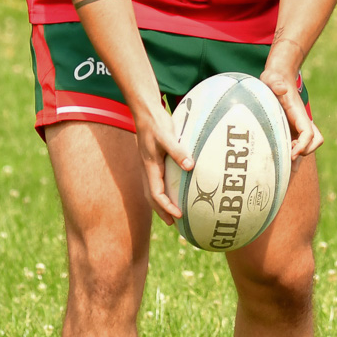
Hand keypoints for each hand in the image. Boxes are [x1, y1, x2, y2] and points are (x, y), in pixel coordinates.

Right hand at [134, 105, 193, 223]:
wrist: (146, 113)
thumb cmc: (156, 124)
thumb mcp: (167, 136)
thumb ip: (177, 151)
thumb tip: (190, 166)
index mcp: (150, 167)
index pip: (156, 194)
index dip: (166, 207)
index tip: (178, 215)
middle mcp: (148, 170)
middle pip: (152, 197)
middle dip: (162, 211)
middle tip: (175, 223)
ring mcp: (149, 166)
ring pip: (153, 190)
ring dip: (161, 204)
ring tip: (173, 213)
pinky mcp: (153, 161)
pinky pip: (157, 182)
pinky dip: (163, 192)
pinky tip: (174, 191)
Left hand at [260, 67, 322, 159]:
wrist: (278, 77)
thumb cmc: (274, 79)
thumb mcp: (272, 79)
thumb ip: (275, 83)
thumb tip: (281, 89)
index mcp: (298, 113)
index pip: (309, 133)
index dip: (303, 145)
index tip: (292, 154)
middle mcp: (301, 121)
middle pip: (314, 142)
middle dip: (304, 151)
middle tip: (286, 156)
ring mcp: (297, 126)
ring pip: (308, 145)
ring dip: (299, 155)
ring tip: (282, 160)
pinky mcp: (291, 129)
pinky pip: (297, 145)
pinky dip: (292, 154)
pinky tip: (278, 162)